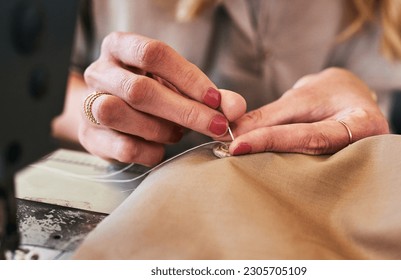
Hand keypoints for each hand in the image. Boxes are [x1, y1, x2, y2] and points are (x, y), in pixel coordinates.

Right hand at [79, 32, 245, 165]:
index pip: (154, 54)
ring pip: (121, 115)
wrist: (111, 111)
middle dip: (185, 111)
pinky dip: (149, 151)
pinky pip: (122, 147)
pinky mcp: (90, 136)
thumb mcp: (179, 85)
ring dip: (161, 129)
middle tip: (216, 126)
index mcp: (122, 47)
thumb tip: (235, 108)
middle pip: (140, 89)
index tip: (216, 100)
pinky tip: (159, 147)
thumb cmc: (152, 92)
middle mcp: (101, 71)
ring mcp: (89, 103)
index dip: (188, 78)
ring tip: (177, 134)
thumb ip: (209, 95)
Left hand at [228, 67, 388, 154]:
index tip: (238, 145)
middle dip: (268, 155)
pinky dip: (279, 163)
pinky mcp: (336, 169)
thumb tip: (234, 131)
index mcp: (364, 124)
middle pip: (309, 156)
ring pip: (306, 166)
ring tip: (236, 158)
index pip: (312, 137)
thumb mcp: (304, 96)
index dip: (273, 141)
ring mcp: (353, 162)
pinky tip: (254, 162)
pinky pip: (306, 168)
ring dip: (270, 162)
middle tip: (231, 154)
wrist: (353, 98)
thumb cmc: (334, 92)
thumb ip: (271, 116)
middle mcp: (364, 148)